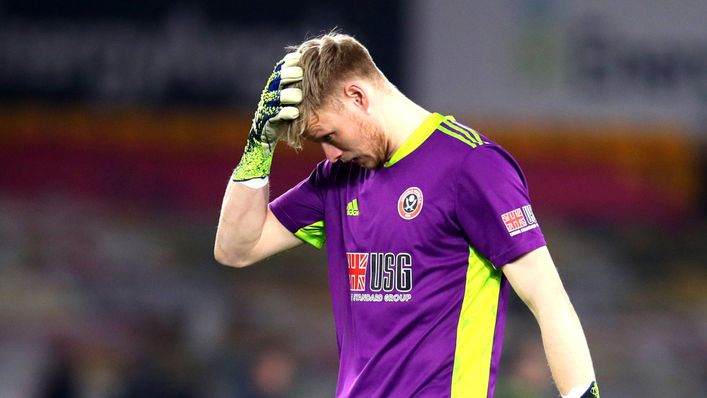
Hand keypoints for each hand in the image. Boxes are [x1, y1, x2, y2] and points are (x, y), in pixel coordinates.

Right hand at [232, 52, 302, 180]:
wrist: (266, 141)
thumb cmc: (286, 118)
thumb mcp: (294, 101)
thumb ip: (302, 88)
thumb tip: (320, 70)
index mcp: (275, 86)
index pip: (280, 69)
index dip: (289, 63)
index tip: (300, 58)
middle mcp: (269, 95)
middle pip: (276, 80)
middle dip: (288, 75)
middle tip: (300, 73)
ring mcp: (266, 108)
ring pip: (275, 97)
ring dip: (287, 95)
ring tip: (298, 96)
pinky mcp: (265, 123)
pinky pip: (274, 116)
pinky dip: (284, 113)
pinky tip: (294, 112)